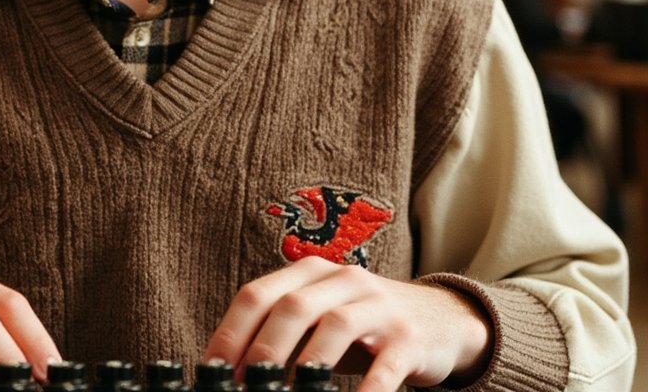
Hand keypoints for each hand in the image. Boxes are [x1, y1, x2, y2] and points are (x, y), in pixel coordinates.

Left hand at [203, 258, 492, 391]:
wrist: (439, 320)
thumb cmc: (363, 326)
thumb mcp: (320, 318)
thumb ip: (283, 333)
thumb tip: (232, 372)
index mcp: (310, 273)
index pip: (258, 294)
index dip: (231, 332)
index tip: (212, 370)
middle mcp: (342, 280)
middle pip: (293, 307)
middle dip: (264, 349)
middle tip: (245, 386)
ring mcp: (378, 306)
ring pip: (335, 326)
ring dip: (306, 365)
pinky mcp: (408, 338)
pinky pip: (385, 366)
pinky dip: (365, 390)